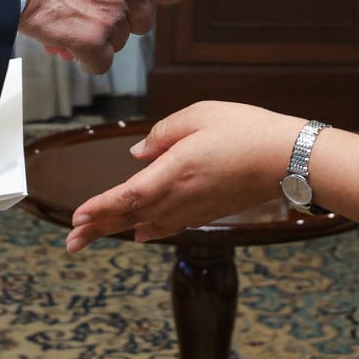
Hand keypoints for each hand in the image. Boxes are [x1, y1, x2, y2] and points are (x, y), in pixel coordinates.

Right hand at [5, 0, 188, 73]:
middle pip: (145, 18)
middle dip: (124, 15)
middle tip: (96, 5)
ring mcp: (111, 19)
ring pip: (120, 40)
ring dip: (101, 34)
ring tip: (75, 19)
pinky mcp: (89, 42)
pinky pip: (100, 62)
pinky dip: (86, 56)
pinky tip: (70, 42)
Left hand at [65, 101, 303, 250]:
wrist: (286, 159)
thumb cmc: (244, 130)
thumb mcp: (198, 116)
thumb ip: (162, 134)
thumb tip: (138, 153)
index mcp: (174, 172)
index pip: (128, 195)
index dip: (100, 207)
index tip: (76, 217)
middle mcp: (180, 197)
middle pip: (131, 216)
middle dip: (99, 228)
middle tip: (72, 243)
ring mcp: (195, 209)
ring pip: (148, 223)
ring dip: (119, 230)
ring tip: (94, 237)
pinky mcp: (209, 212)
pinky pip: (170, 225)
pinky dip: (150, 229)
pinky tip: (141, 233)